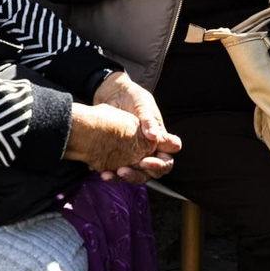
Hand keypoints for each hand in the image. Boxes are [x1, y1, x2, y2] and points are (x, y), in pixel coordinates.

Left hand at [65, 102, 180, 183]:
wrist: (111, 92)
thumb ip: (148, 120)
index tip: (145, 161)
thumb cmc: (133, 96)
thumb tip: (154, 137)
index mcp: (159, 139)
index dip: (160, 164)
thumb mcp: (143, 105)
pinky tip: (102, 172)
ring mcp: (133, 154)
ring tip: (111, 173)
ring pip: (136, 174)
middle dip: (141, 174)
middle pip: (152, 172)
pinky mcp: (118, 155)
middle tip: (126, 170)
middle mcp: (148, 150)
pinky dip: (111, 174)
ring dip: (126, 177)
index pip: (167, 159)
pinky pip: (117, 171)